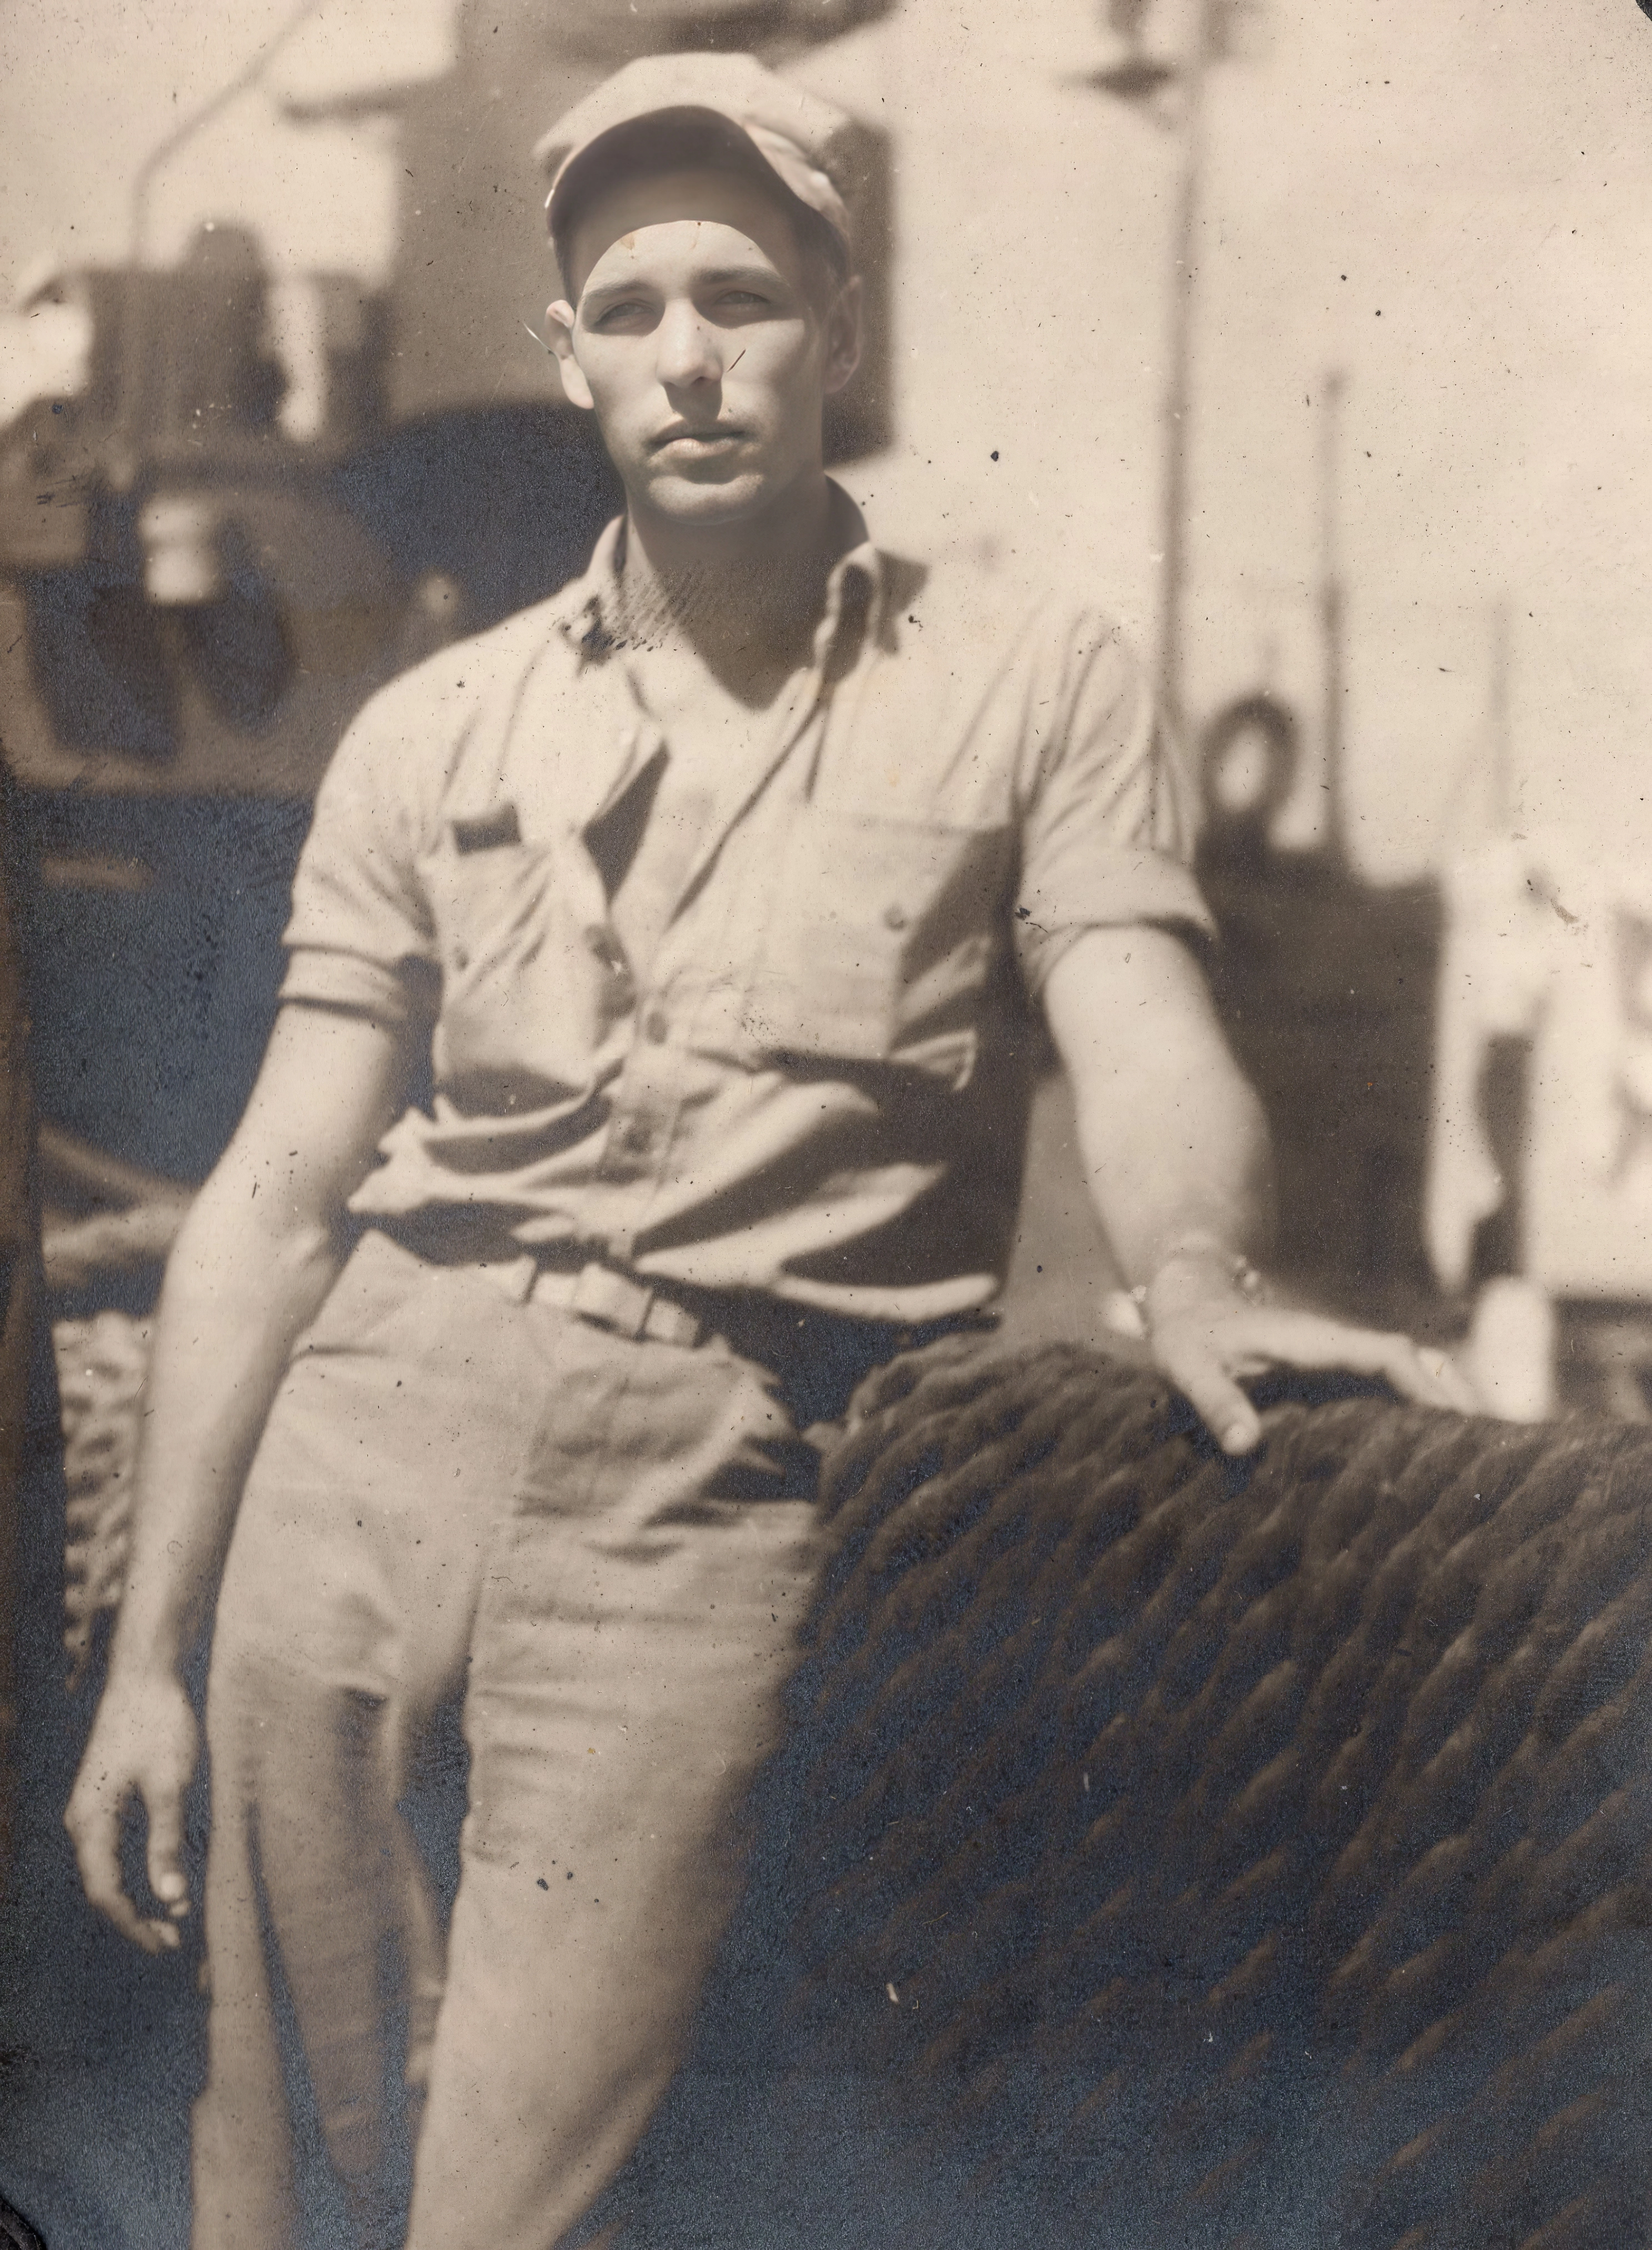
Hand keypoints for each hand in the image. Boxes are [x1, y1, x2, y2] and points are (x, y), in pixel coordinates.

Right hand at [65, 1668, 198, 1952]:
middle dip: (135, 1918)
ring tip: (172, 1919)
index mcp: (90, 1822)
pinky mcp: (106, 1797)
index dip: (133, 1924)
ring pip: (107, 1868)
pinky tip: (163, 1877)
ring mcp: (91, 1808)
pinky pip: (114, 1848)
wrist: (145, 1676)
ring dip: (136, 1897)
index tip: (166, 1944)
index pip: (104, 1892)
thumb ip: (166, 1842)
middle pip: (101, 1885)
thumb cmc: (159, 1725)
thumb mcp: (170, 1785)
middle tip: (173, 1941)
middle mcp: (82, 1820)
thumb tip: (170, 1898)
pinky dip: (136, 1870)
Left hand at [1142, 1252, 1477, 1456]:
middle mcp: (1335, 1348)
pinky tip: (1428, 1456)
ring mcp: (1337, 1361)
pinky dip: (1413, 1414)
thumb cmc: (1185, 1338)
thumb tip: (1244, 1444)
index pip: (1384, 1354)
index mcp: (1312, 1341)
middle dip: (1453, 1399)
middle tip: (1492, 1453)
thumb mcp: (1187, 1368)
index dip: (1421, 1383)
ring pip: (1405, 1377)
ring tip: (1476, 1462)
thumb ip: (1214, 1401)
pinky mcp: (1331, 1377)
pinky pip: (1384, 1391)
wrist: (1184, 1306)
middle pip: (1413, 1364)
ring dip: (1440, 1408)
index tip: (1452, 1422)